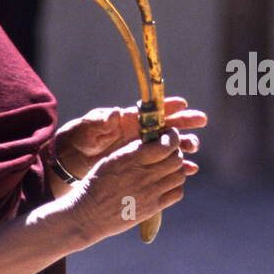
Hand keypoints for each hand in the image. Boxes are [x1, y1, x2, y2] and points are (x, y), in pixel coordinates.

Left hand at [55, 97, 205, 176]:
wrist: (71, 161)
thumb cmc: (79, 139)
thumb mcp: (86, 129)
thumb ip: (100, 120)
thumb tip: (115, 113)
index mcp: (129, 120)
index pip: (153, 110)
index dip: (169, 106)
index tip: (184, 104)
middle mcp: (139, 133)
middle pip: (167, 126)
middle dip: (185, 122)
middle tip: (201, 121)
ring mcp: (142, 150)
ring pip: (170, 146)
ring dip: (184, 145)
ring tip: (195, 148)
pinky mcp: (142, 165)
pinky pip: (164, 165)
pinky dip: (178, 167)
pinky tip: (189, 170)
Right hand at [66, 128, 193, 244]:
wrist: (89, 214)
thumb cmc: (97, 183)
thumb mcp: (112, 159)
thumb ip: (134, 150)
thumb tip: (154, 140)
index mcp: (131, 159)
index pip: (165, 144)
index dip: (173, 137)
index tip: (171, 135)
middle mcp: (143, 175)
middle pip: (176, 159)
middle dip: (176, 151)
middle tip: (171, 151)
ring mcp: (150, 192)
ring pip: (179, 175)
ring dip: (177, 168)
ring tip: (169, 167)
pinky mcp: (153, 207)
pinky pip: (177, 193)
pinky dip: (176, 186)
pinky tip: (167, 183)